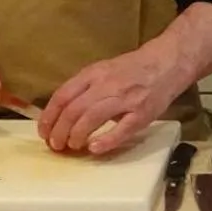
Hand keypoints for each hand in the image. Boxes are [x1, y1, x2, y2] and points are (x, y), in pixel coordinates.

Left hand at [38, 37, 190, 154]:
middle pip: (73, 110)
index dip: (49, 117)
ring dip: (76, 136)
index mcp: (94, 73)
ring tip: (72, 146)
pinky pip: (122, 129)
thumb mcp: (104, 70)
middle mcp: (107, 84)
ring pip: (91, 118)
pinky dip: (106, 141)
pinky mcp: (143, 113)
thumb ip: (85, 87)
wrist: (168, 62)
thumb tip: (62, 113)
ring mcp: (126, 99)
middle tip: (56, 145)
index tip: (43, 132)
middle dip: (59, 131)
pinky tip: (95, 148)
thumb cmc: (134, 69)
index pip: (63, 96)